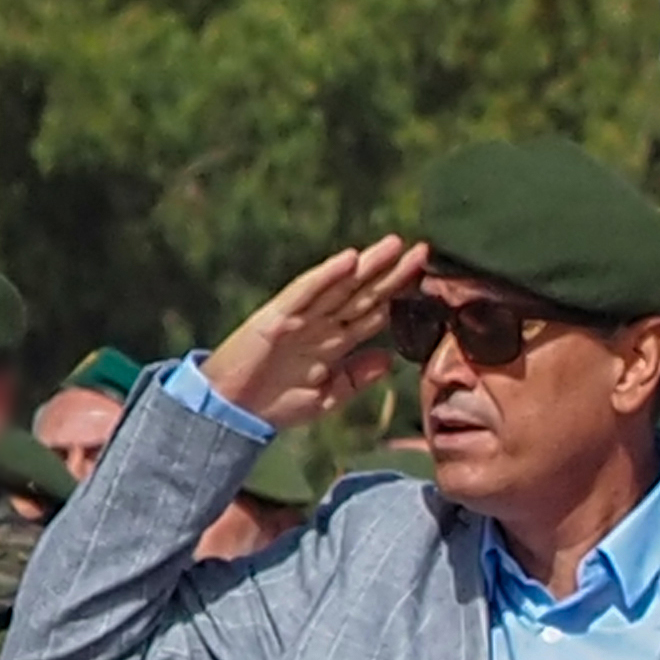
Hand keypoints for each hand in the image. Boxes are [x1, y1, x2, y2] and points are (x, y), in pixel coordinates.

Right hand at [204, 238, 429, 427]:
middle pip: (363, 293)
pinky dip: (327, 275)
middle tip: (423, 251)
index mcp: (334, 343)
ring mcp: (300, 318)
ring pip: (341, 285)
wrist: (232, 413)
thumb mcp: (327, 397)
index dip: (399, 296)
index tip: (427, 280)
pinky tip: (348, 260)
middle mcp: (321, 324)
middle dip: (392, 273)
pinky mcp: (277, 317)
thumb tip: (391, 359)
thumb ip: (357, 377)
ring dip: (367, 265)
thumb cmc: (275, 404)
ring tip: (394, 245)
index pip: (373, 313)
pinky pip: (306, 291)